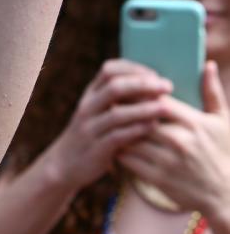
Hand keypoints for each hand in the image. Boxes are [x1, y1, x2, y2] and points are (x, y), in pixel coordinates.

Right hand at [43, 59, 171, 189]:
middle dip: (143, 85)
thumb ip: (118, 96)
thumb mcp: (97, 110)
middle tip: (168, 87)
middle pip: (114, 88)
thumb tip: (155, 83)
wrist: (65, 164)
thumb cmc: (92, 134)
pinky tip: (153, 127)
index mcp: (90, 95)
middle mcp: (87, 108)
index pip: (109, 70)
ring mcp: (90, 129)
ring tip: (167, 108)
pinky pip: (117, 137)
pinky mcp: (96, 149)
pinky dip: (137, 130)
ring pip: (117, 114)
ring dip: (145, 109)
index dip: (133, 69)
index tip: (155, 75)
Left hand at [118, 62, 229, 213]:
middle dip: (124, 110)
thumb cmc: (224, 152)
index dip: (140, 93)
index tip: (130, 89)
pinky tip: (115, 142)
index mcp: (194, 123)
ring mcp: (167, 160)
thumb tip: (208, 64)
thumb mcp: (223, 122)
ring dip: (118, 129)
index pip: (158, 101)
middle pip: (139, 118)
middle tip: (110, 103)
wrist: (226, 194)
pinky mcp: (157, 178)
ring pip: (130, 137)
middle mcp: (179, 140)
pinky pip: (128, 159)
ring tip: (108, 121)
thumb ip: (212, 92)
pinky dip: (120, 150)